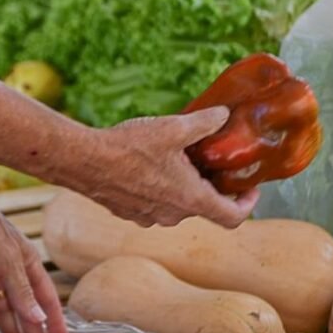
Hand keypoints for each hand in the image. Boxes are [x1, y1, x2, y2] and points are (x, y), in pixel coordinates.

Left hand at [0, 174, 67, 332]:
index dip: (54, 321)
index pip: (45, 299)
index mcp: (27, 264)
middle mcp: (10, 271)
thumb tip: (39, 321)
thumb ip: (21, 292)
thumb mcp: (6, 261)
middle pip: (25, 307)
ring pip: (3, 307)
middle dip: (33, 330)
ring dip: (9, 326)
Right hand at [82, 107, 259, 227]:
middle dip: (211, 185)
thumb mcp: (173, 127)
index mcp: (191, 199)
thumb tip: (223, 115)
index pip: (232, 217)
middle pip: (205, 207)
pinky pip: (156, 205)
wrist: (83, 161)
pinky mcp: (131, 213)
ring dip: (185, 187)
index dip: (247, 205)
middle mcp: (173, 215)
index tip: (249, 188)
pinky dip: (162, 189)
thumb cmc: (128, 147)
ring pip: (179, 205)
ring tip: (179, 159)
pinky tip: (151, 165)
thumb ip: (204, 122)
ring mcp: (151, 217)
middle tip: (211, 160)